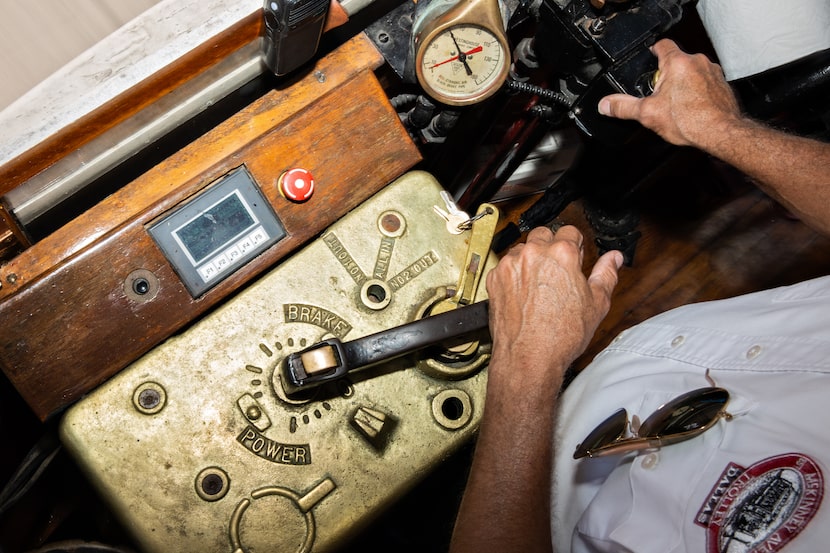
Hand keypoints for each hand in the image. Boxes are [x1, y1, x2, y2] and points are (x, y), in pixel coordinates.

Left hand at [485, 226, 621, 389]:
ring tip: (540, 285)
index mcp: (562, 254)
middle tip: (558, 270)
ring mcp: (511, 265)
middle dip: (552, 247)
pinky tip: (524, 294)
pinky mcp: (495, 278)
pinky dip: (514, 275)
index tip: (575, 258)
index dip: (575, 246)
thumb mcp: (597, 304)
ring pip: (522, 249)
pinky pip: (506, 266)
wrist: (529, 357)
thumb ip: (607, 274)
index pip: (570, 231)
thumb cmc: (560, 335)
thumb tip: (614, 259)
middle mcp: (533, 254)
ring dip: (531, 259)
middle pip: (544, 235)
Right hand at [598, 39, 742, 148]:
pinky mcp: (722, 84)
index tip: (649, 58)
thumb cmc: (690, 121)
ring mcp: (712, 72)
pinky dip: (699, 92)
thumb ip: (623, 107)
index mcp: (677, 63)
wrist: (719, 133)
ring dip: (684, 83)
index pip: (662, 45)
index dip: (653, 51)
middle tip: (660, 95)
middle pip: (676, 62)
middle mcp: (697, 62)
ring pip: (692, 72)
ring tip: (677, 105)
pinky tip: (693, 109)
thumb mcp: (647, 114)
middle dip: (667, 76)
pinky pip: (706, 82)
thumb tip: (606, 105)